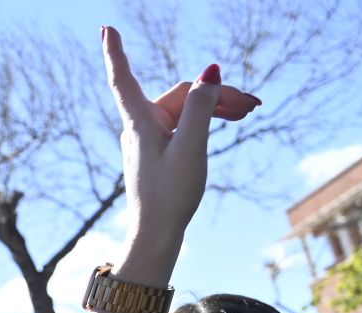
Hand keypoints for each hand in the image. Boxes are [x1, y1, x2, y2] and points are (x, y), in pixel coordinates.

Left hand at [101, 27, 261, 248]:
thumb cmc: (170, 195)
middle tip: (254, 106)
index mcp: (140, 123)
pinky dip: (207, 120)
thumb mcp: (191, 148)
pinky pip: (184, 124)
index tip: (107, 29)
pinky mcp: (160, 149)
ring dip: (218, 106)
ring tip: (250, 109)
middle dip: (217, 94)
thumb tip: (209, 71)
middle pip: (181, 94)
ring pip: (187, 109)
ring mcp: (150, 138)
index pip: (123, 78)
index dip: (116, 52)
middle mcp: (141, 126)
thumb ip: (200, 108)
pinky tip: (231, 119)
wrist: (157, 234)